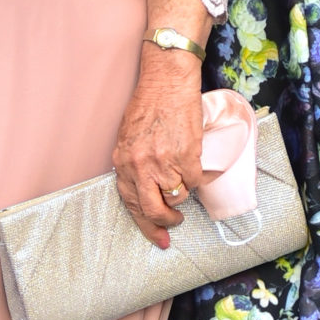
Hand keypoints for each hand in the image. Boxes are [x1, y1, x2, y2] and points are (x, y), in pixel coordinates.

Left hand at [113, 52, 203, 246]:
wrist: (167, 81)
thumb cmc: (148, 105)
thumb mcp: (128, 138)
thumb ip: (132, 165)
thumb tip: (144, 190)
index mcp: (123, 162)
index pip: (132, 205)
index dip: (146, 226)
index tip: (159, 238)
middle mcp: (140, 166)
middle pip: (153, 211)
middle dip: (166, 223)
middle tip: (175, 223)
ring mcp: (164, 162)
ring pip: (177, 197)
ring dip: (182, 195)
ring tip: (183, 182)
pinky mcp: (187, 156)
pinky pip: (194, 181)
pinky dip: (196, 178)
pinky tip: (193, 166)